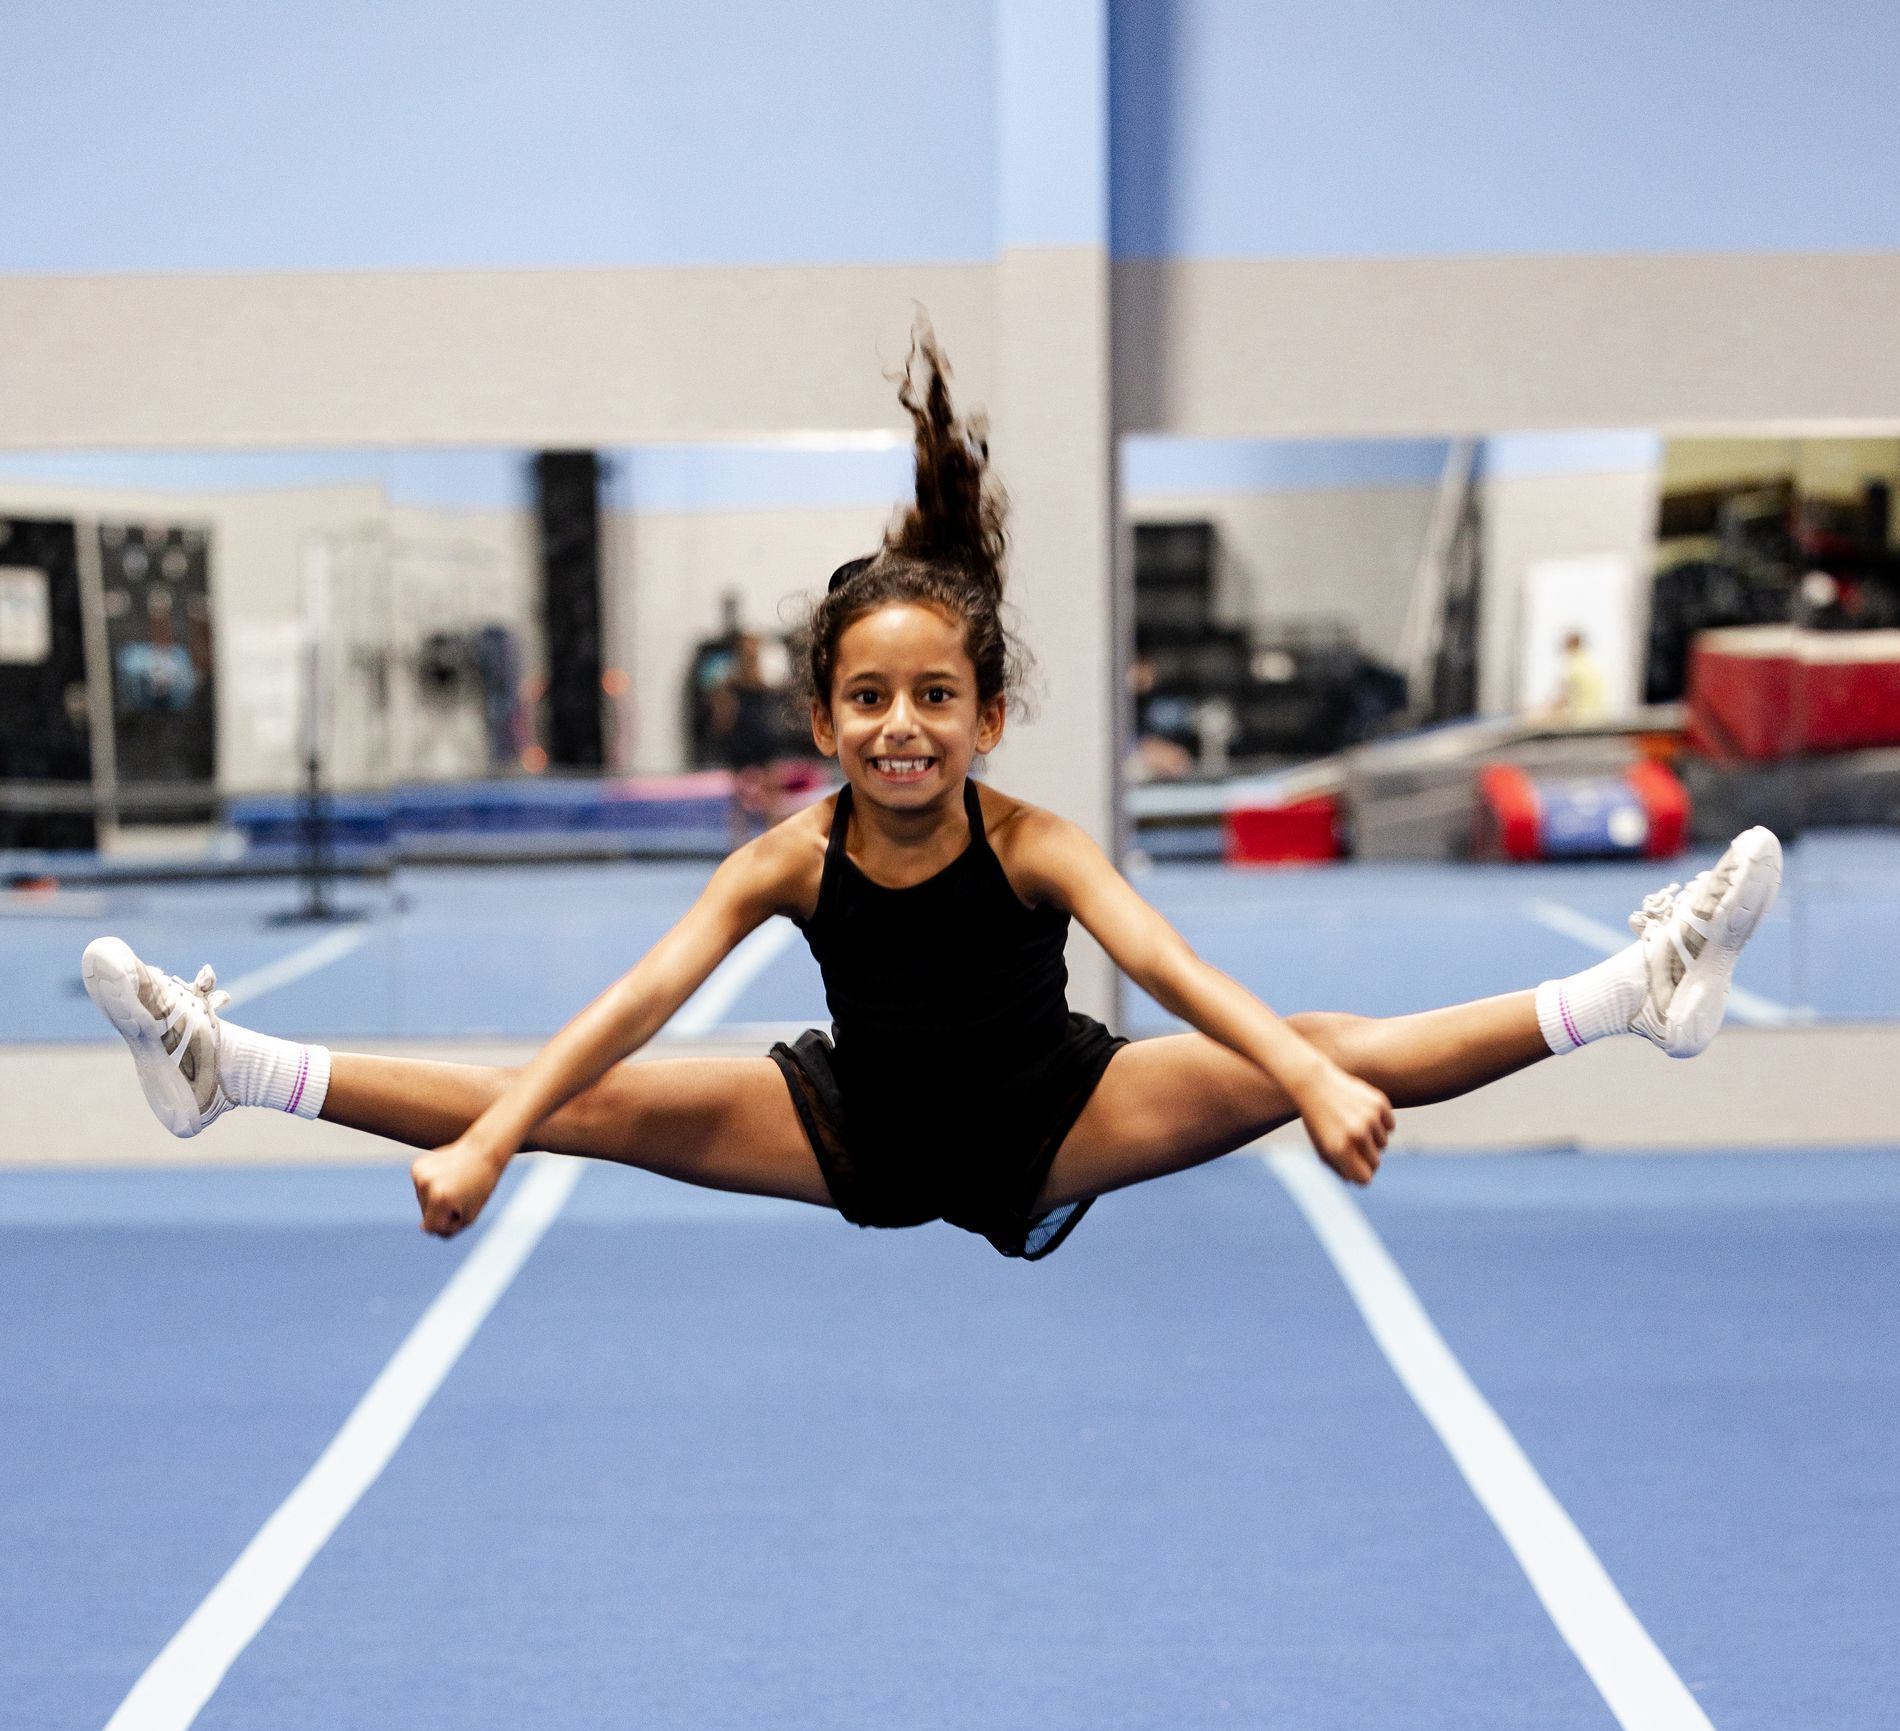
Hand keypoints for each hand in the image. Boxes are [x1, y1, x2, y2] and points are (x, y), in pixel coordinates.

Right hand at [411, 1136, 509, 1237]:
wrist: (482, 1150)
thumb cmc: (480, 1186)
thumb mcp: (469, 1216)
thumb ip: (446, 1229)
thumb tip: (422, 1228)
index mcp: (441, 1198)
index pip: (432, 1228)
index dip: (448, 1222)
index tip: (461, 1207)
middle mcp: (427, 1185)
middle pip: (426, 1215)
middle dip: (442, 1210)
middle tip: (460, 1192)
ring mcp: (420, 1174)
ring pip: (422, 1202)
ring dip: (436, 1198)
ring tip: (453, 1183)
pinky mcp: (416, 1167)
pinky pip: (421, 1188)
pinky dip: (431, 1186)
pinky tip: (445, 1175)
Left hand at [1293, 1063, 1393, 1185]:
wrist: (1314, 1083)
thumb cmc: (1317, 1120)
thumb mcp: (1322, 1147)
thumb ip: (1341, 1169)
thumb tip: (1363, 1181)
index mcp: (1340, 1150)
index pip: (1365, 1179)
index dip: (1361, 1175)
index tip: (1356, 1168)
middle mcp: (1357, 1135)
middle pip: (1375, 1163)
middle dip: (1366, 1158)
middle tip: (1352, 1145)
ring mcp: (1369, 1119)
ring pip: (1383, 1144)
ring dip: (1372, 1139)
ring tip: (1354, 1125)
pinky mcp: (1379, 1104)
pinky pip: (1390, 1126)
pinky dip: (1381, 1124)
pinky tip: (1364, 1114)